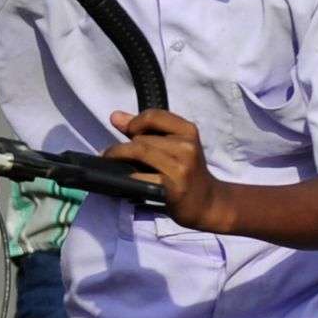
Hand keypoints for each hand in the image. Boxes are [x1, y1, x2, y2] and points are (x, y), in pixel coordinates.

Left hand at [106, 108, 227, 230]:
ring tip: (111, 162)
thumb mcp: (173, 145)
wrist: (207, 202)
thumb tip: (115, 116)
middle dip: (122, 146)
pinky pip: (142, 176)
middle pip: (142, 138)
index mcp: (188, 130)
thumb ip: (145, 129)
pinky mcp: (174, 187)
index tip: (127, 132)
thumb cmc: (186, 172)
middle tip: (110, 154)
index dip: (134, 122)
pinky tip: (124, 179)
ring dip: (119, 157)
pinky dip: (128, 176)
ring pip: (140, 152)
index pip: (153, 115)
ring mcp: (181, 167)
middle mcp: (187, 146)